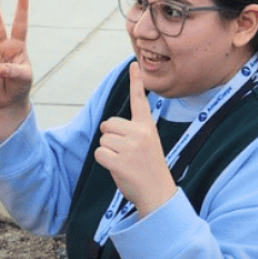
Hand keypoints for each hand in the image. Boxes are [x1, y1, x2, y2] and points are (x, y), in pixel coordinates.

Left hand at [93, 66, 175, 213]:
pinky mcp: (119, 160)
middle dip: (110, 137)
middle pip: (107, 124)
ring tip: (125, 162)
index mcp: (147, 127)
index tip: (134, 64)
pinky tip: (119, 169)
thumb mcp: (147, 144)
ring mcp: (130, 147)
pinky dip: (105, 162)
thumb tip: (107, 126)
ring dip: (108, 151)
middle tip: (126, 153)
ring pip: (103, 139)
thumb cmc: (149, 169)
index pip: (140, 100)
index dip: (136, 82)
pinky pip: (99, 153)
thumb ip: (132, 132)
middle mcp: (140, 133)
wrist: (158, 194)